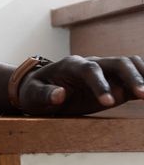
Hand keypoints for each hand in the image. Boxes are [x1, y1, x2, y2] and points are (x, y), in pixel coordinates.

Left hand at [17, 54, 143, 115]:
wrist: (41, 88)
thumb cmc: (35, 92)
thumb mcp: (32, 96)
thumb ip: (44, 94)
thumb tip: (59, 94)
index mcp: (70, 65)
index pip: (89, 69)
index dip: (100, 84)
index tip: (108, 102)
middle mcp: (92, 63)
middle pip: (117, 62)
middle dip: (131, 77)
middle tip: (142, 95)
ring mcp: (105, 71)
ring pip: (130, 64)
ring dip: (143, 76)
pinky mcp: (114, 81)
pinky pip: (134, 76)